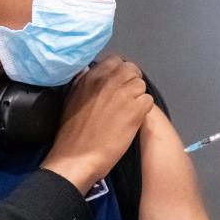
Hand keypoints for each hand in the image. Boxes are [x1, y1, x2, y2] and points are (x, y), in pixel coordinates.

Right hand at [41, 55, 153, 191]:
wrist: (77, 158)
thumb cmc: (71, 134)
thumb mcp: (71, 98)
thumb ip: (83, 82)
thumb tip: (91, 71)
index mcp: (91, 76)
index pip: (114, 61)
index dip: (118, 73)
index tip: (116, 85)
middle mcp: (108, 80)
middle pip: (132, 70)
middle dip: (131, 82)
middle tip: (126, 99)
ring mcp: (124, 93)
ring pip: (141, 85)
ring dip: (137, 97)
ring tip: (127, 112)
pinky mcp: (136, 109)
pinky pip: (148, 101)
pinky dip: (143, 111)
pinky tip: (133, 121)